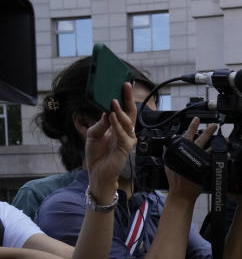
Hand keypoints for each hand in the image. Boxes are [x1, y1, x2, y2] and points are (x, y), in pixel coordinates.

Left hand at [84, 82, 137, 197]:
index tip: (122, 85)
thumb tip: (107, 112)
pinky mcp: (125, 148)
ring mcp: (127, 140)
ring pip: (128, 122)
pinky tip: (111, 117)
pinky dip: (117, 125)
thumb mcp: (93, 134)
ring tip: (114, 102)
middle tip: (125, 85)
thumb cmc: (96, 154)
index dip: (123, 98)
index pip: (123, 110)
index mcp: (118, 127)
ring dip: (120, 111)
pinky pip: (123, 134)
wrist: (97, 172)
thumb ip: (100, 123)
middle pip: (130, 113)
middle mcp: (125, 132)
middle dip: (128, 99)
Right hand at [164, 117, 218, 200]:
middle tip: (215, 126)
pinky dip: (222, 157)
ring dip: (218, 143)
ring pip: (211, 149)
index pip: (187, 135)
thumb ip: (171, 149)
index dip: (192, 126)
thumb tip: (173, 138)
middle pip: (202, 140)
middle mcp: (192, 154)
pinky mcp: (206, 168)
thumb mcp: (169, 161)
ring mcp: (200, 161)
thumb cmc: (175, 178)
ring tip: (225, 139)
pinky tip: (227, 154)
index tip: (197, 119)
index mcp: (182, 150)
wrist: (181, 192)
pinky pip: (216, 160)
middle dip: (209, 131)